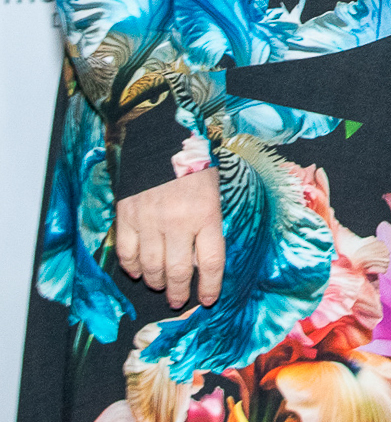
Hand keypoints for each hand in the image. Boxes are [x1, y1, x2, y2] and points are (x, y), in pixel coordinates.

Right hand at [116, 167, 224, 309]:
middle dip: (179, 292)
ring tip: (161, 286)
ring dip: (156, 282)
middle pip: (179, 271)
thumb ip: (208, 225)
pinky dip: (132, 267)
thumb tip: (199, 261)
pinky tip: (138, 271)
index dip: (210, 286)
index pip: (211, 262)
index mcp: (206, 214)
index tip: (208, 299)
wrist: (161, 139)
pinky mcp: (127, 218)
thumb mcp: (213, 191)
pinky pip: (127, 253)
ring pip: (151, 267)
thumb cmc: (194, 164)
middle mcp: (178, 222)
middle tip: (179, 300)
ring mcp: (150, 221)